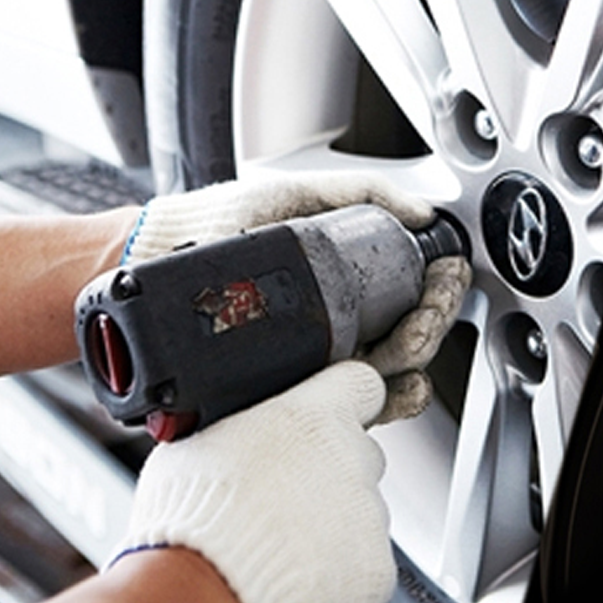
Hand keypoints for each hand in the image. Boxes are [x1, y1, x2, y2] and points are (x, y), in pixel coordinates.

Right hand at [114, 361, 395, 602]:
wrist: (205, 593)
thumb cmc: (192, 521)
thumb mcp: (200, 444)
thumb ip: (245, 427)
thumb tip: (239, 428)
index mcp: (314, 417)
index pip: (359, 384)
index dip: (344, 399)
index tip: (334, 412)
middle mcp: (352, 459)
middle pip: (356, 453)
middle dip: (328, 470)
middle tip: (284, 495)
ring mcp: (369, 514)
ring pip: (359, 509)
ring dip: (330, 520)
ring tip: (279, 540)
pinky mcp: (376, 566)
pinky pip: (363, 559)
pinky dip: (337, 567)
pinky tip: (297, 571)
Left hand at [121, 173, 472, 421]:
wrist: (156, 259)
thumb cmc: (218, 225)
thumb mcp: (294, 196)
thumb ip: (360, 195)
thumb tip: (421, 212)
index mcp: (351, 283)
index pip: (418, 293)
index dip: (442, 288)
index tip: (446, 275)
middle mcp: (344, 326)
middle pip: (417, 334)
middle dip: (432, 320)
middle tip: (425, 307)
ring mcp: (324, 362)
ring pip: (398, 373)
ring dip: (412, 357)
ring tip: (401, 337)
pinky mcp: (300, 393)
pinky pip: (362, 407)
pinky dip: (389, 400)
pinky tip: (388, 383)